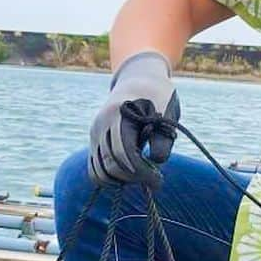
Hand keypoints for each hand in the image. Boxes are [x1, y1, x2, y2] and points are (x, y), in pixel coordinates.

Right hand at [89, 50, 179, 188]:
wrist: (139, 79)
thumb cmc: (158, 97)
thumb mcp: (167, 113)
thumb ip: (163, 138)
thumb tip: (156, 162)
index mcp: (119, 114)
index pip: (123, 152)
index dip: (140, 172)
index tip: (158, 181)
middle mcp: (101, 124)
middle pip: (110, 163)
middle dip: (132, 178)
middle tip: (153, 181)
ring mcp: (94, 133)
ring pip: (98, 170)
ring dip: (119, 180)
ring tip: (140, 178)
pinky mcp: (94, 140)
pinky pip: (94, 168)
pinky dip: (108, 178)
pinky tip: (127, 178)